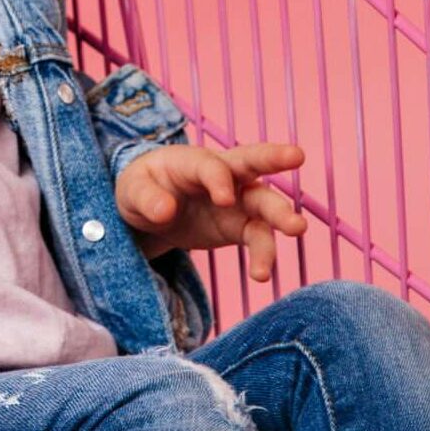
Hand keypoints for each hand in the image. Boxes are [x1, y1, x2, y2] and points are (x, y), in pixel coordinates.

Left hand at [115, 142, 309, 280]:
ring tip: (298, 228)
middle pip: (252, 161)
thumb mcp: (131, 190)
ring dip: (281, 215)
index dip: (219, 179)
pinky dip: (262, 256)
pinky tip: (261, 275)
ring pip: (264, 203)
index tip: (224, 199)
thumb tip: (165, 211)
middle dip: (274, 156)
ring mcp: (236, 201)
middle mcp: (222, 175)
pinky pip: (257, 238)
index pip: (211, 165)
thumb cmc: (141, 188)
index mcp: (192, 161)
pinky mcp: (240, 227)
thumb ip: (146, 198)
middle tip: (297, 155)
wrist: (150, 209)